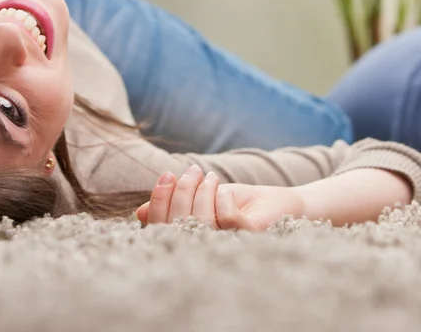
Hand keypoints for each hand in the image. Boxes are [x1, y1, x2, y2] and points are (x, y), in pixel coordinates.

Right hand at [136, 165, 304, 231]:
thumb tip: (139, 212)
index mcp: (192, 242)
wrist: (282, 203)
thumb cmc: (240, 203)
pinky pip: (228, 219)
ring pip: (201, 222)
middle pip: (178, 224)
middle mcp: (208, 251)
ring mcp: (230, 246)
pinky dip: (221, 199)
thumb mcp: (202, 200)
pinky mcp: (252, 237)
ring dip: (202, 192)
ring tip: (209, 176)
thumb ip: (175, 206)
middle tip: (192, 171)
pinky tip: (225, 190)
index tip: (166, 175)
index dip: (159, 201)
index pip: (163, 226)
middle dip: (181, 192)